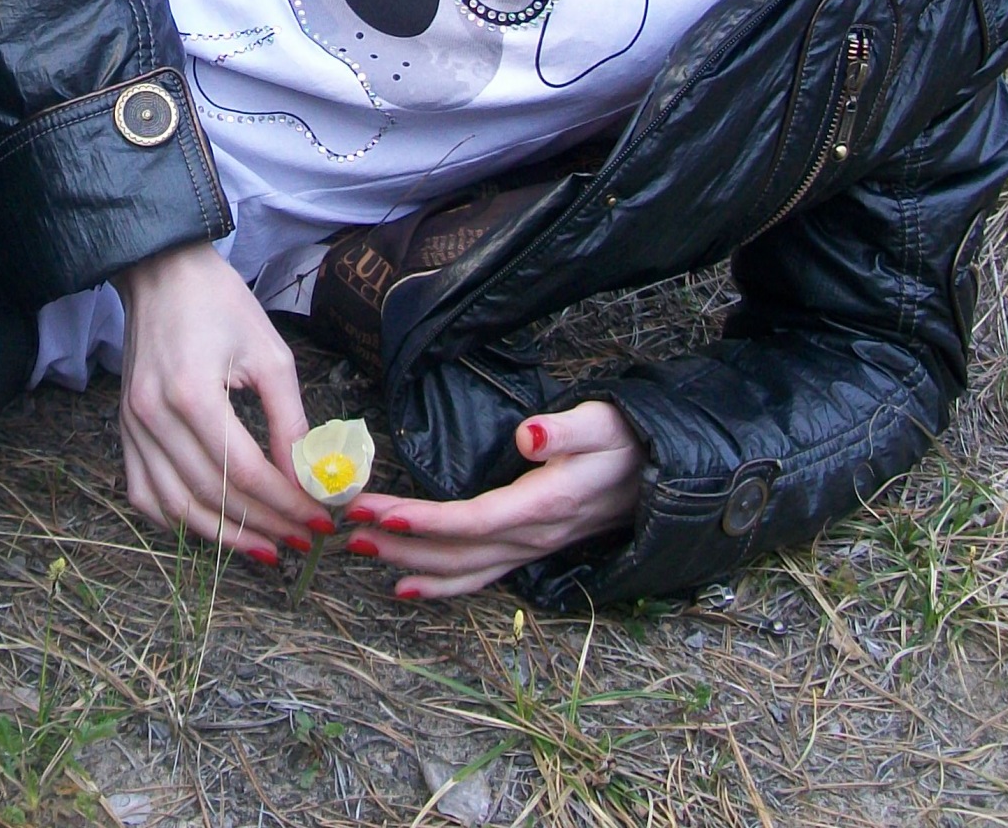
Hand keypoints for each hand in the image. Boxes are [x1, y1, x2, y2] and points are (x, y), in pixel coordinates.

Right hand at [115, 241, 327, 567]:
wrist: (162, 274)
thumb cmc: (220, 304)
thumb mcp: (270, 355)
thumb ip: (290, 422)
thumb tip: (310, 480)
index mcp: (191, 393)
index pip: (243, 471)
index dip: (285, 504)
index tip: (320, 520)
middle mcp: (153, 416)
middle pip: (212, 495)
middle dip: (265, 524)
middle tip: (302, 538)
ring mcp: (132, 427)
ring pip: (176, 507)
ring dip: (224, 536)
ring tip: (266, 547)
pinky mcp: (124, 430)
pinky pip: (145, 495)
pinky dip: (178, 521)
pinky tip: (213, 528)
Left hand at [340, 402, 644, 598]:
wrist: (660, 473)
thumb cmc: (626, 440)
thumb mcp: (603, 423)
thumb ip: (566, 430)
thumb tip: (530, 436)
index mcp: (545, 504)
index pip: (475, 519)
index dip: (427, 521)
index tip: (382, 512)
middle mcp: (533, 536)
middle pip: (457, 549)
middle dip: (399, 541)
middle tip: (347, 529)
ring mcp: (529, 549)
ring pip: (462, 568)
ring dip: (408, 562)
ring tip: (358, 549)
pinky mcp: (526, 550)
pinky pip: (478, 576)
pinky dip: (439, 584)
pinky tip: (404, 585)